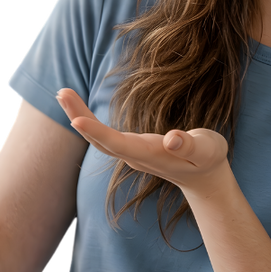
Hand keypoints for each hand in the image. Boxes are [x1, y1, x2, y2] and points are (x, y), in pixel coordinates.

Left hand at [56, 88, 228, 195]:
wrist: (204, 178)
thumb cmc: (209, 160)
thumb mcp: (208, 150)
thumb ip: (191, 145)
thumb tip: (171, 139)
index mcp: (151, 155)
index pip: (118, 144)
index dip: (97, 132)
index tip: (76, 121)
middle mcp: (135, 156)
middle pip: (100, 140)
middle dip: (79, 117)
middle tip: (61, 93)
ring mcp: (131, 153)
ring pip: (99, 137)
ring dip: (79, 116)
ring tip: (63, 93)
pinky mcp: (131, 148)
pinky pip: (103, 135)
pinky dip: (88, 120)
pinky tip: (78, 110)